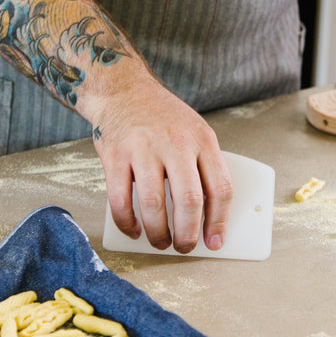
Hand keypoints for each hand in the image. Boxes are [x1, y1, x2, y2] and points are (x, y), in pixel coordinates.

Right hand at [0, 0, 234, 253]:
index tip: (215, 241)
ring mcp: (143, 149)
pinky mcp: (115, 155)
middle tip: (185, 247)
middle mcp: (175, 143)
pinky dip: (128, 223)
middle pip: (189, 201)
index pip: (221, 188)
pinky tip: (135, 230)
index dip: (219, 221)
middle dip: (188, 234)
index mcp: (202, 139)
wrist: (123, 89)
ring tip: (161, 242)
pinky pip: (120, 201)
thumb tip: (210, 218)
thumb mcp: (194, 132)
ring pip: (154, 206)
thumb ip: (202, 167)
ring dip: (158, 234)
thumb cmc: (162, 118)